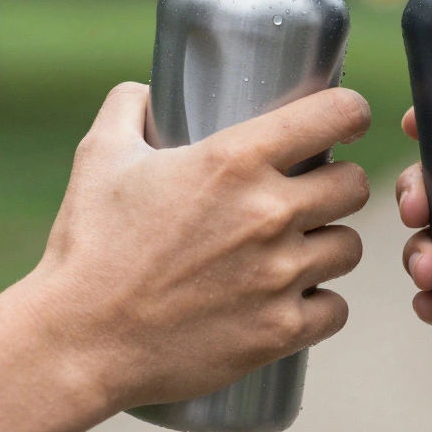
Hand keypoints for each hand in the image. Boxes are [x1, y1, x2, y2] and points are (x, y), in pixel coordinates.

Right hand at [32, 82, 370, 409]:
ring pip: (350, 247)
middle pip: (354, 184)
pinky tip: (294, 300)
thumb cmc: (88, 245)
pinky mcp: (280, 331)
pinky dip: (319, 305)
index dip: (349, 112)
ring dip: (328, 245)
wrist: (78, 341)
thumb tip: (146, 90)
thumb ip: (128, 107)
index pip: (337, 113)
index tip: (345, 120)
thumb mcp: (101, 155)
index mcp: (234, 160)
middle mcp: (269, 213)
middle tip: (309, 195)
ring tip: (297, 251)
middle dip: (336, 184)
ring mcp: (280, 276)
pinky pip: (336, 309)